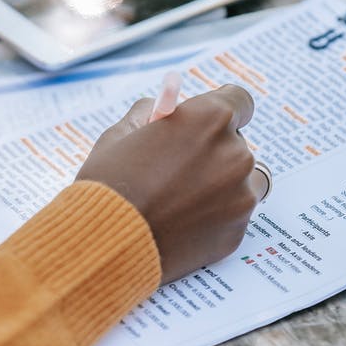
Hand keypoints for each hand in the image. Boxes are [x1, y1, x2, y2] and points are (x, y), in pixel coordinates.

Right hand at [77, 85, 265, 282]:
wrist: (104, 244)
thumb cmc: (108, 185)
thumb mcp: (120, 135)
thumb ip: (149, 116)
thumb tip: (164, 112)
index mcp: (210, 119)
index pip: (240, 101)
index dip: (220, 113)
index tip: (206, 126)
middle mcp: (235, 153)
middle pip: (237, 145)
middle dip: (213, 154)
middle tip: (179, 172)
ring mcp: (241, 195)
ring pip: (241, 182)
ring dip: (221, 186)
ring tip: (181, 201)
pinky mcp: (237, 231)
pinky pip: (232, 216)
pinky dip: (214, 218)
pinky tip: (181, 224)